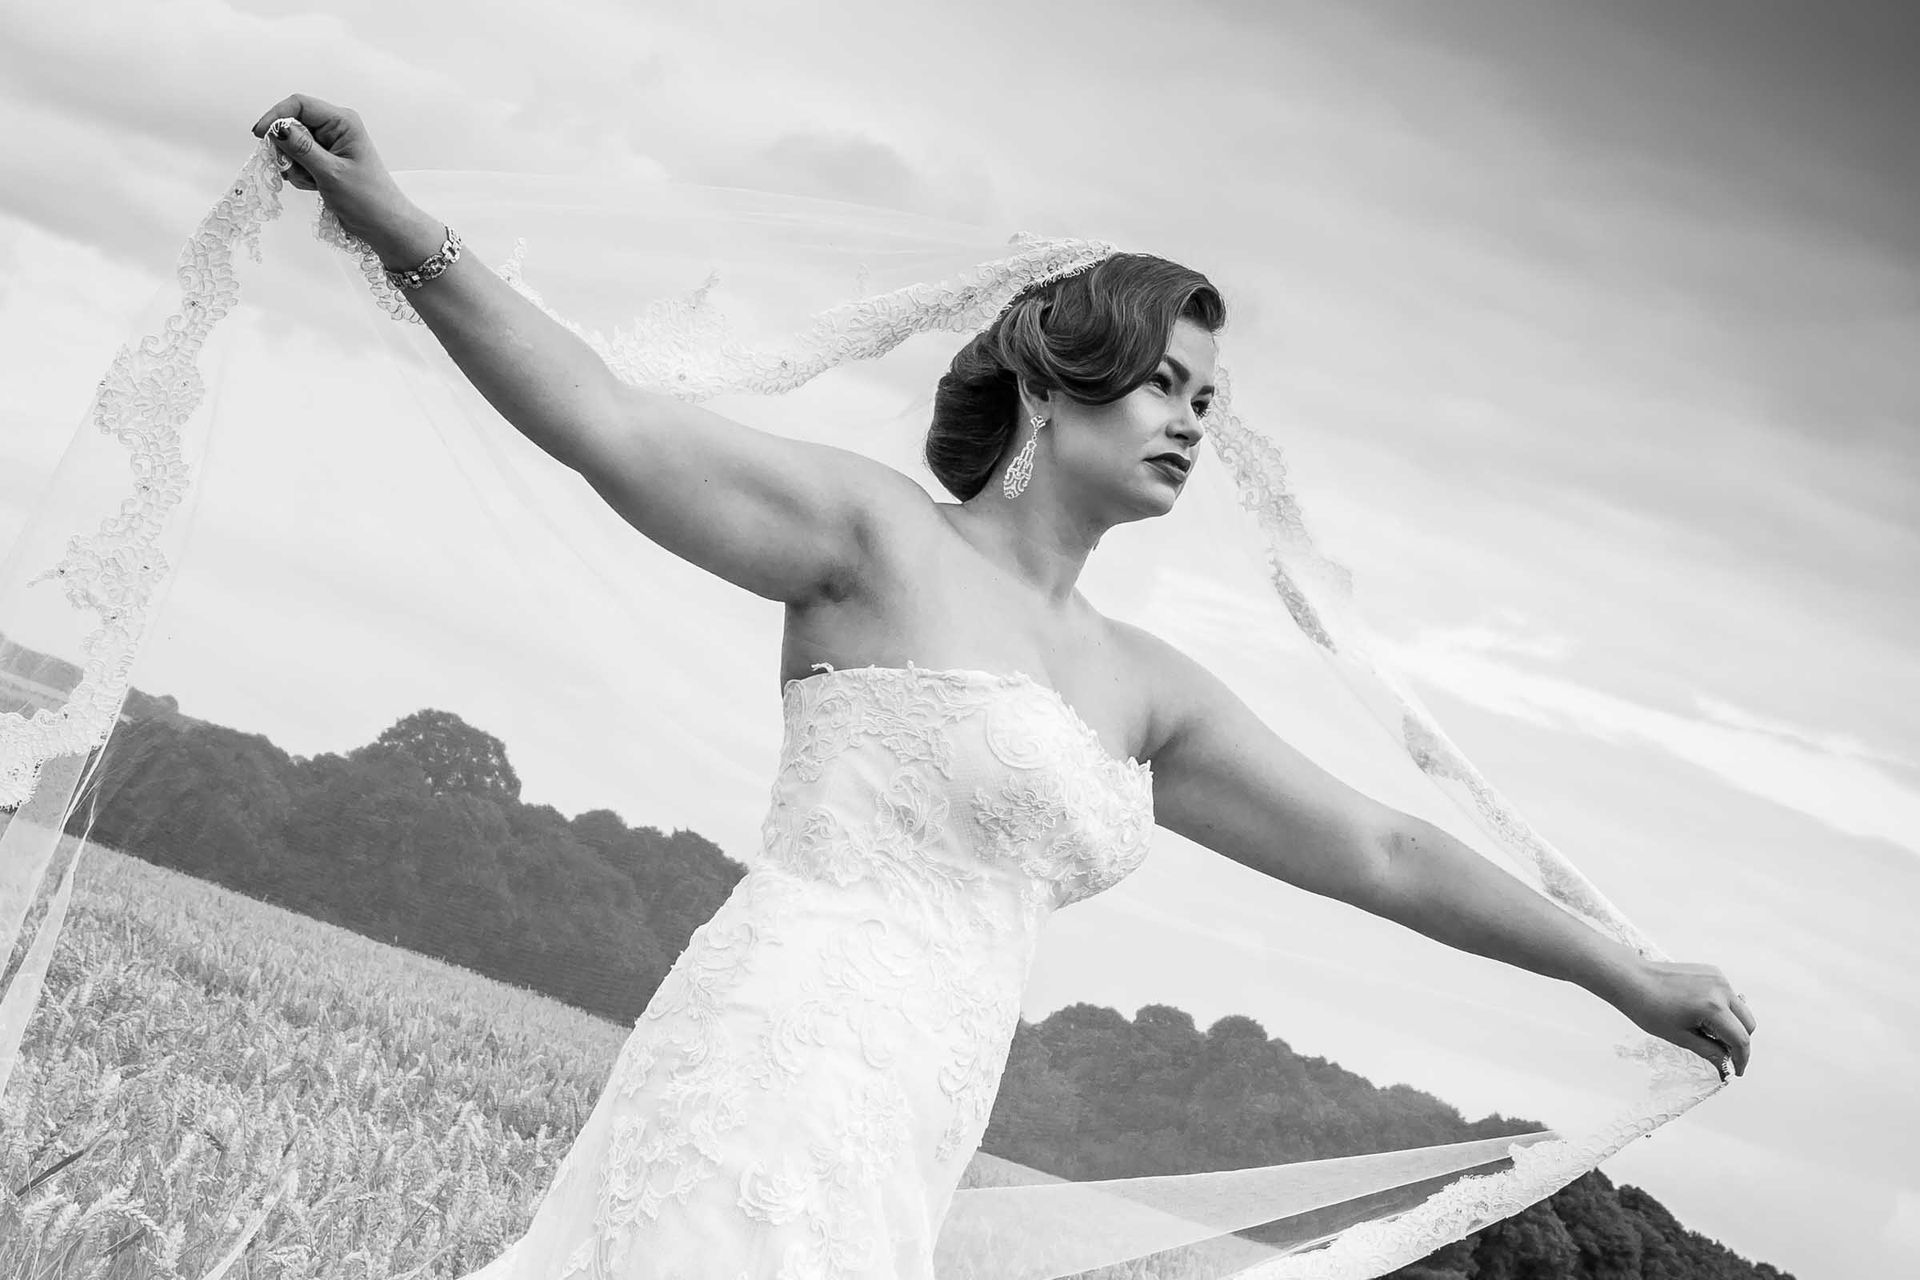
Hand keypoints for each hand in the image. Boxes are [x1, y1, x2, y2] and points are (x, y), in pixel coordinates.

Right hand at [249, 95, 440, 267]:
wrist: (384, 225)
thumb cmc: (367, 199)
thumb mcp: (331, 173)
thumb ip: (302, 149)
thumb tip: (277, 128)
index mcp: (343, 122)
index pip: (299, 104)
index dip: (276, 117)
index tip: (260, 136)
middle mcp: (336, 128)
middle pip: (293, 125)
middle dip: (288, 150)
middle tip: (296, 170)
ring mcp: (330, 145)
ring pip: (292, 146)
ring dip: (295, 166)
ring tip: (313, 182)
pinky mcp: (325, 161)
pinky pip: (299, 161)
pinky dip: (301, 174)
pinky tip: (315, 186)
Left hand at [1611, 959, 1756, 1079]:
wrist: (1631, 979)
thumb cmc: (1648, 1008)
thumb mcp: (1680, 1037)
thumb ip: (1710, 1052)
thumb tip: (1727, 1067)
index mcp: (1713, 1007)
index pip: (1741, 1039)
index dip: (1741, 1059)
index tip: (1735, 1071)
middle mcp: (1721, 989)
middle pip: (1747, 1024)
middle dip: (1739, 1042)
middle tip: (1723, 1055)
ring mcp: (1718, 977)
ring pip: (1740, 1009)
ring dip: (1732, 1025)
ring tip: (1707, 1033)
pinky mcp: (1712, 972)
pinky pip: (1728, 995)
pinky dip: (1724, 1009)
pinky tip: (1701, 1015)